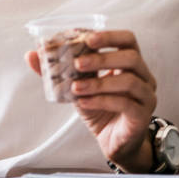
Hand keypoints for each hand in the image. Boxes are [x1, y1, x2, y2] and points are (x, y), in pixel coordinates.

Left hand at [25, 30, 156, 171]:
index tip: (87, 38)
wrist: (113, 141)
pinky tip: (84, 103)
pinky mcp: (143, 115)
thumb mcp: (77, 86)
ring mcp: (146, 96)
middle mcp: (144, 76)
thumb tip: (31, 55)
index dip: (109, 36)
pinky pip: (125, 103)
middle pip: (131, 57)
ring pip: (128, 81)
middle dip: (101, 58)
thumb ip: (58, 71)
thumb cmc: (99, 107)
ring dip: (98, 82)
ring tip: (75, 87)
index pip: (128, 39)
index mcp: (130, 63)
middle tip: (77, 63)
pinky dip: (101, 101)